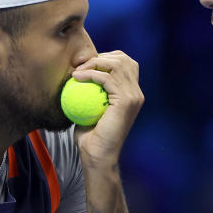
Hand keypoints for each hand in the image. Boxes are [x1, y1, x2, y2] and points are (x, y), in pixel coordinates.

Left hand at [70, 51, 142, 166]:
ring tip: (77, 72)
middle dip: (100, 57)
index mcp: (132, 93)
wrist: (97, 155)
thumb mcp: (90, 108)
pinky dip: (90, 74)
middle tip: (80, 67)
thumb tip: (78, 72)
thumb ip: (91, 92)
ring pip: (117, 64)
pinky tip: (76, 78)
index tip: (85, 66)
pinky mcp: (126, 101)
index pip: (125, 63)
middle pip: (124, 59)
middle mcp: (136, 93)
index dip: (105, 58)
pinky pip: (106, 78)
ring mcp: (133, 96)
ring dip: (94, 63)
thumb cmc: (91, 137)